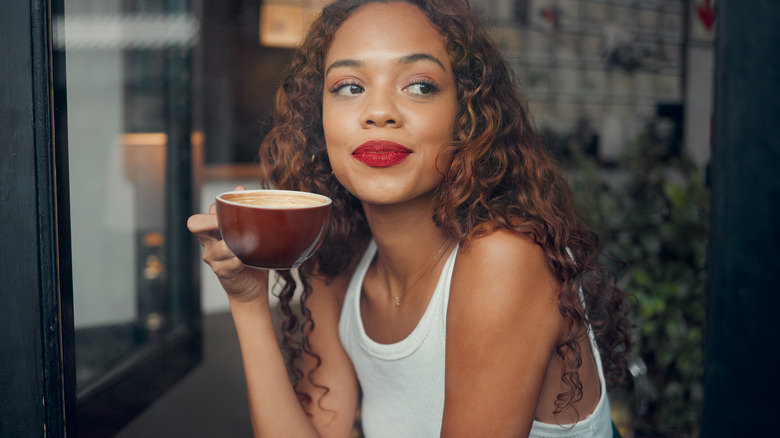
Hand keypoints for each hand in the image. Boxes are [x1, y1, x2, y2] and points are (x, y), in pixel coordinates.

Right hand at [187, 186, 268, 302]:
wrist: (252, 287)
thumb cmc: (251, 256)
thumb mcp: (248, 232)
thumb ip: (243, 212)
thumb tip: (239, 188)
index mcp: (212, 229)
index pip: (207, 211)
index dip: (217, 210)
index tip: (238, 210)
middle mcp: (208, 242)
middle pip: (195, 223)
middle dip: (212, 221)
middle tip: (232, 225)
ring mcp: (212, 257)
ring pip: (219, 245)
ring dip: (236, 244)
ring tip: (251, 244)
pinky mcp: (221, 271)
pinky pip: (231, 261)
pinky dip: (242, 259)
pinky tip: (250, 259)